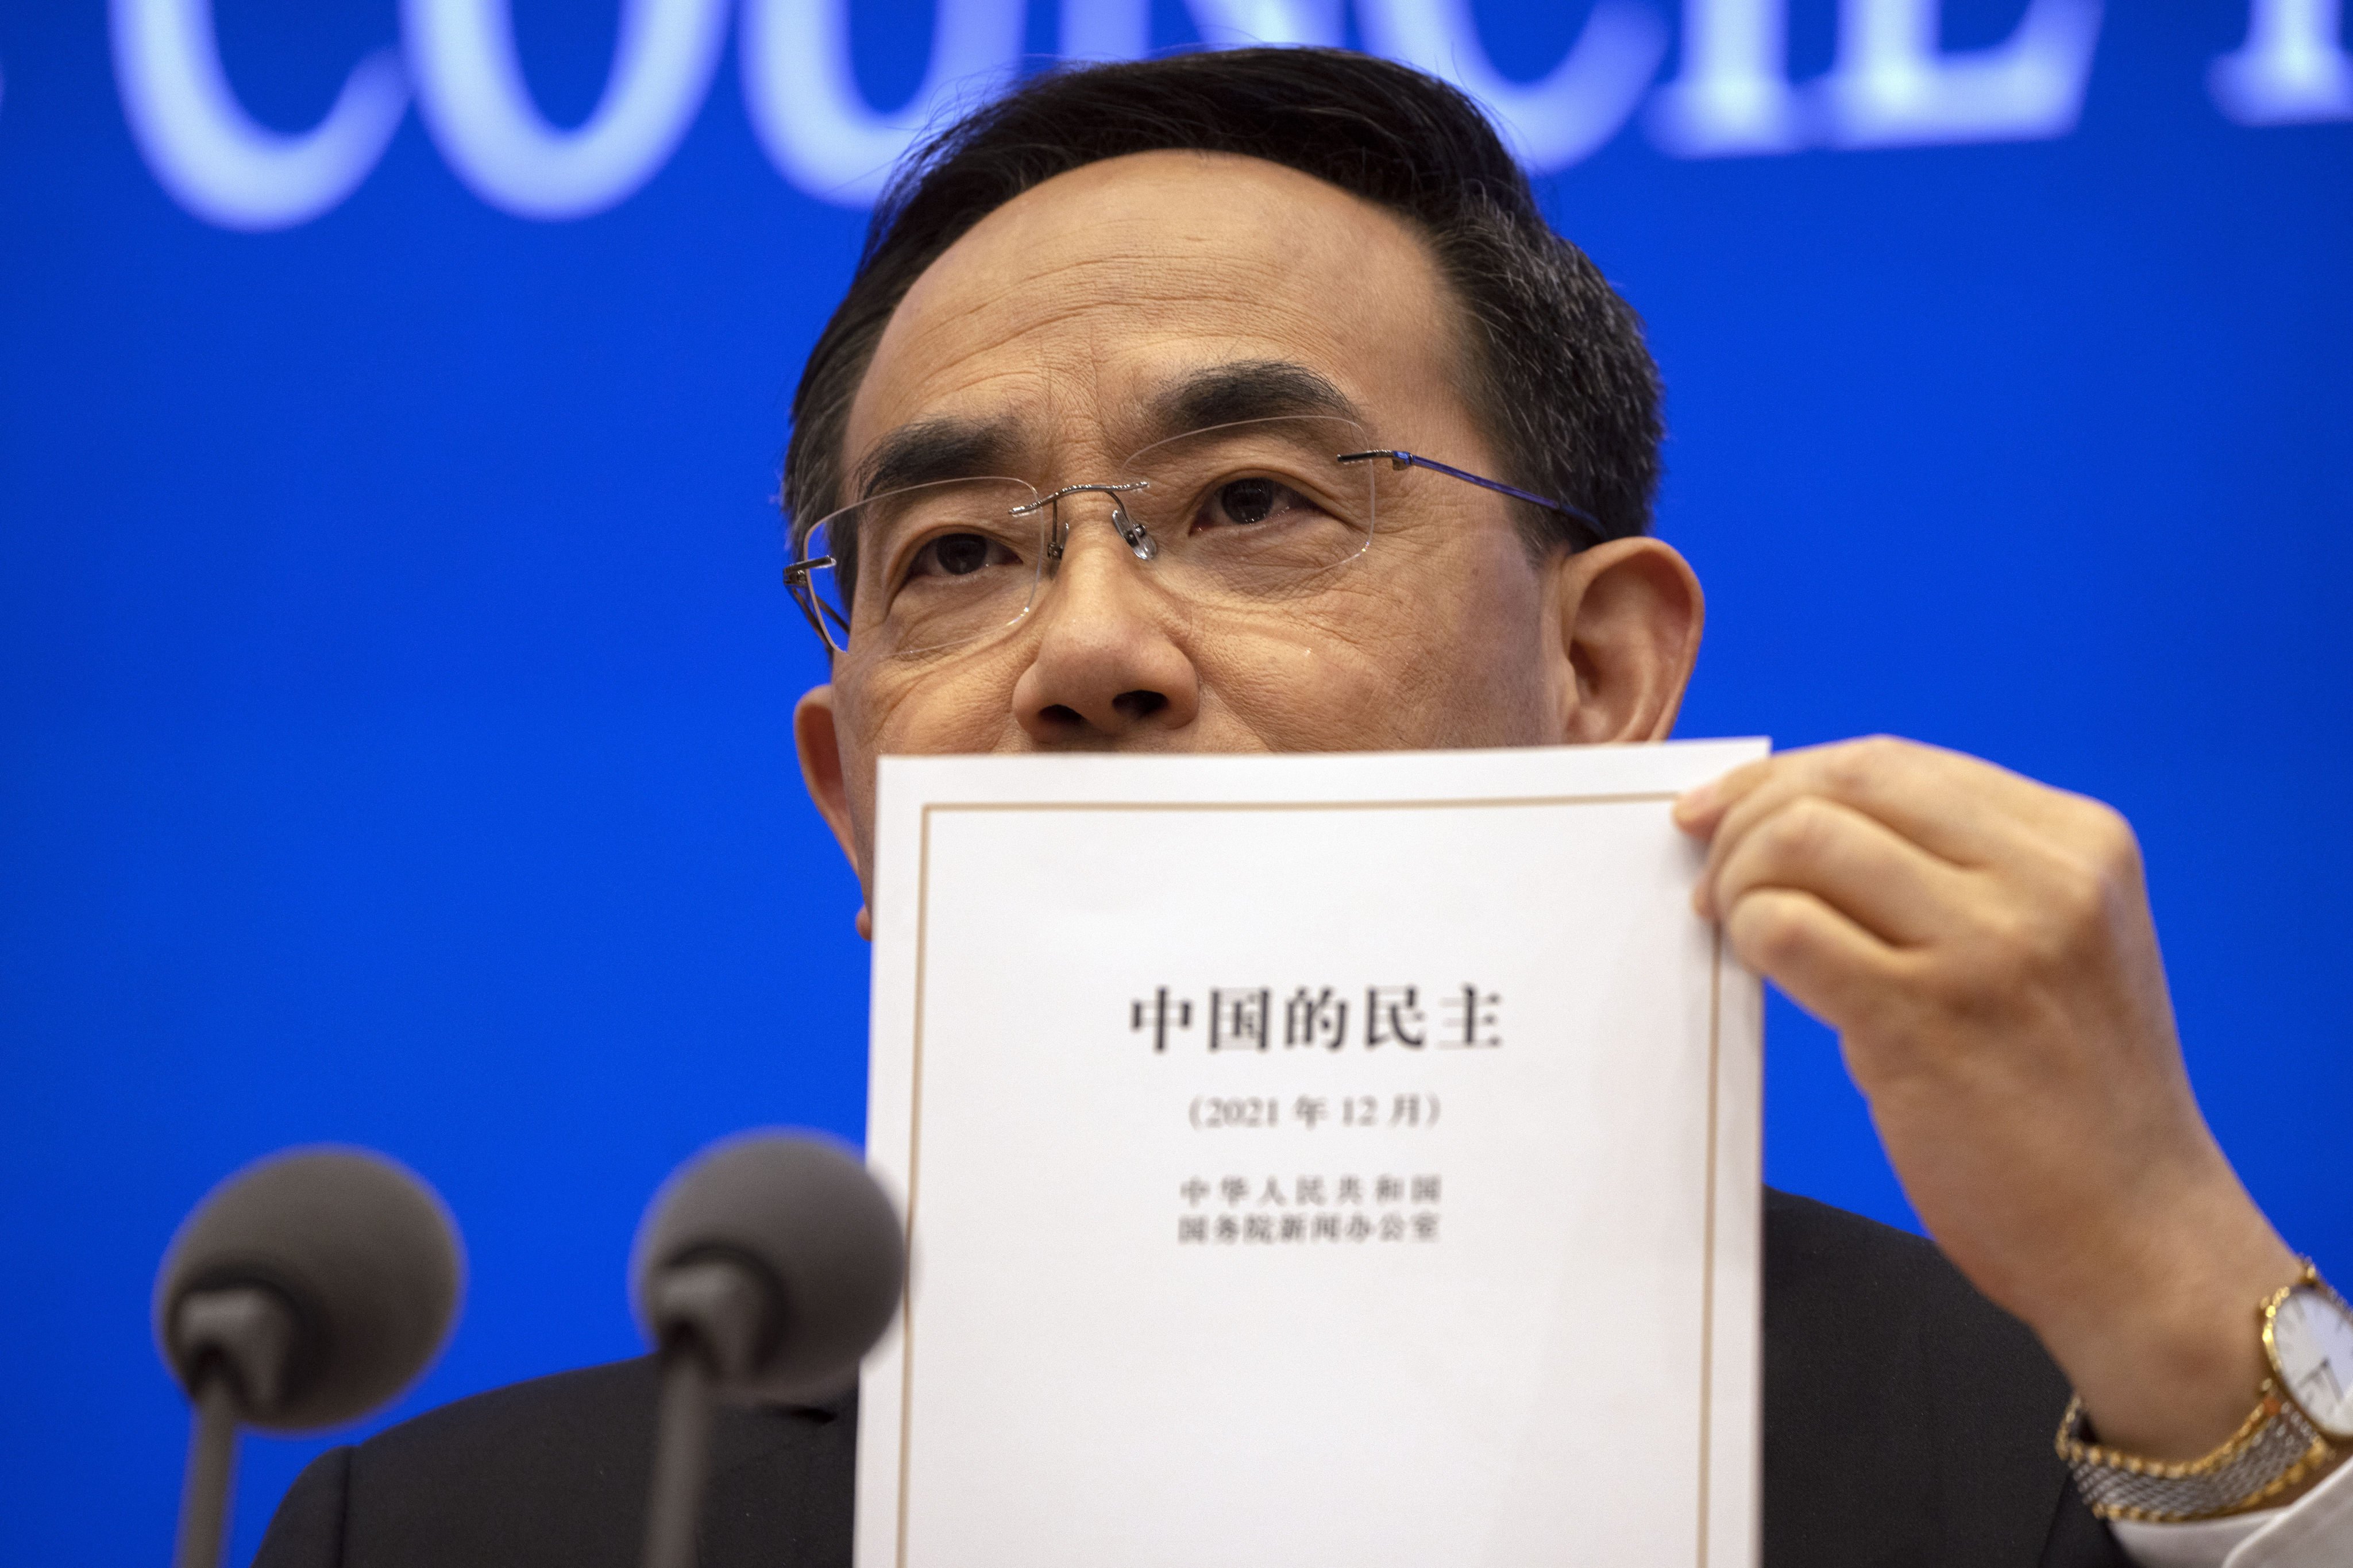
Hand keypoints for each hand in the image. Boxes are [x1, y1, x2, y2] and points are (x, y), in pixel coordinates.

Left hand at [1675, 737, 2299, 1460]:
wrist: (2136, 1237)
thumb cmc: (2071, 1097)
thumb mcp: (2057, 946)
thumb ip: (1958, 874)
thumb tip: (1797, 827)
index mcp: (2078, 842)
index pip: (1892, 763)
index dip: (1786, 777)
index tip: (1724, 809)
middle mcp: (2043, 878)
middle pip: (1843, 783)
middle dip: (1749, 813)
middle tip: (1709, 873)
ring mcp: (1988, 947)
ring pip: (1803, 840)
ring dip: (1739, 877)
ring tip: (1735, 927)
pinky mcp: (1923, 1020)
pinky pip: (1787, 929)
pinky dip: (1748, 935)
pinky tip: (1756, 967)